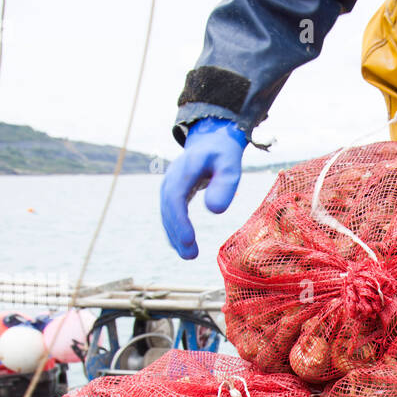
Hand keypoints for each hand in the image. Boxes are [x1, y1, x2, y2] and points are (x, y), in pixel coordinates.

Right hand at [160, 117, 245, 259]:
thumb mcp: (230, 166)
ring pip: (167, 213)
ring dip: (175, 236)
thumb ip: (224, 186)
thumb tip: (214, 211)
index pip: (175, 197)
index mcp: (185, 168)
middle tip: (191, 255)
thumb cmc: (223, 153)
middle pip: (168, 209)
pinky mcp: (173, 192)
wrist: (211, 140)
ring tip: (189, 256)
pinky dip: (174, 230)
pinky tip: (182, 246)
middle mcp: (172, 177)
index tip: (189, 239)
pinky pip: (170, 213)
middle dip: (177, 233)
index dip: (180, 220)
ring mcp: (169, 185)